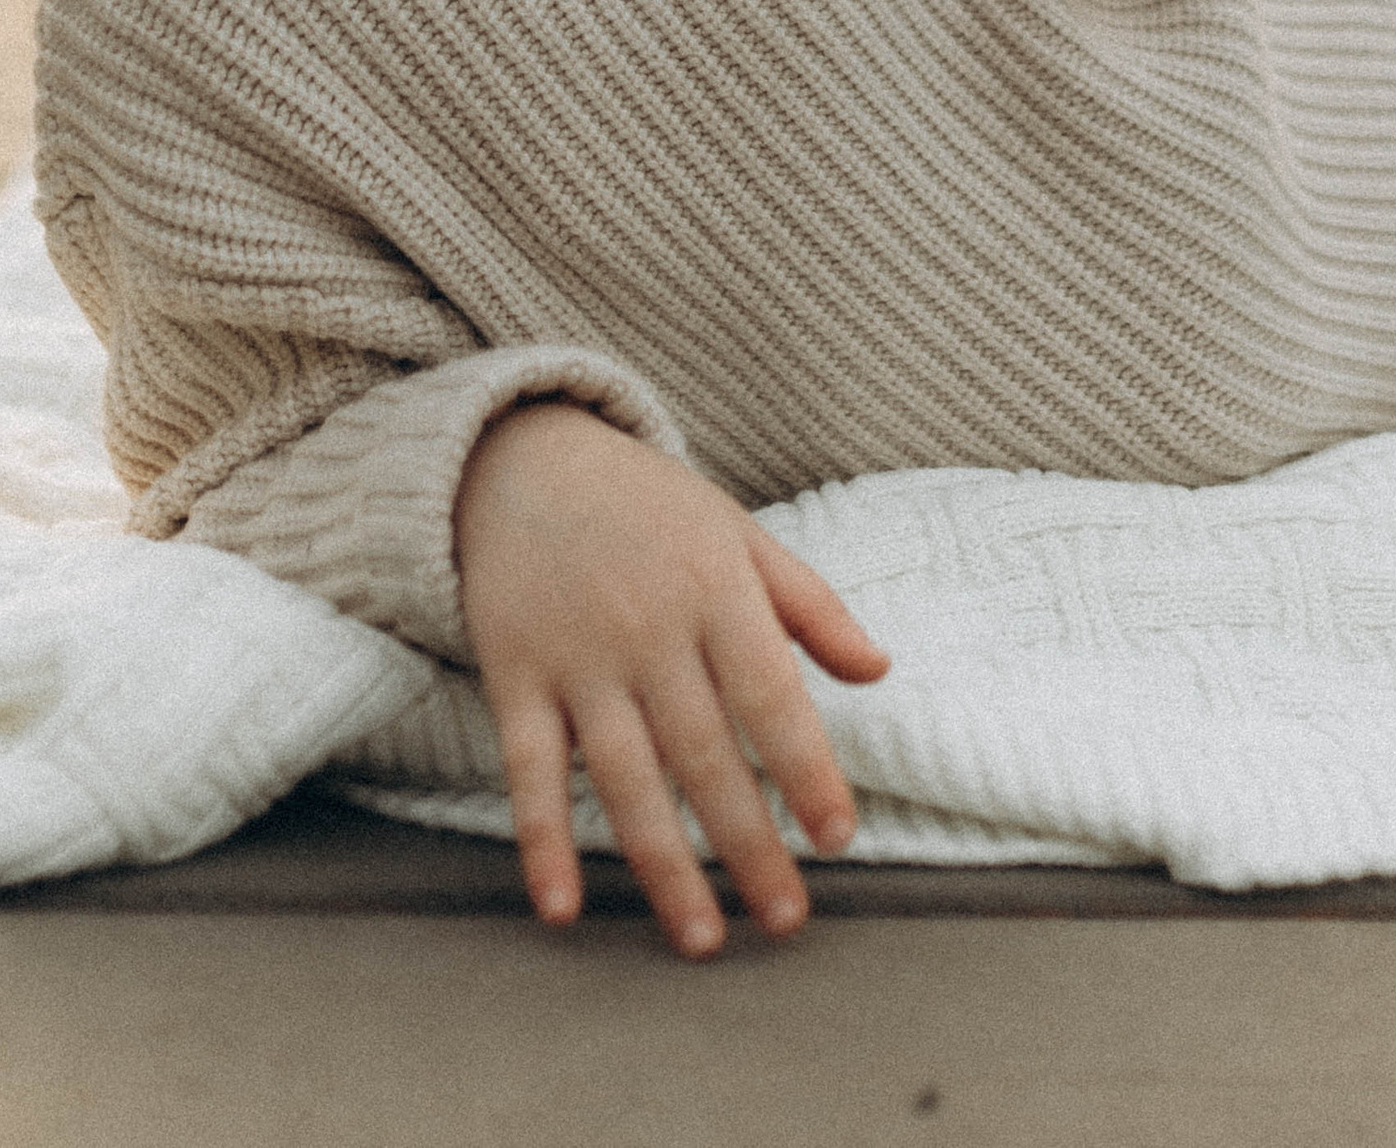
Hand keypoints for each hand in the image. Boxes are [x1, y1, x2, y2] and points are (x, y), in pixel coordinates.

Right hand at [454, 400, 889, 957]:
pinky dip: (543, 841)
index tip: (839, 838)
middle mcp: (648, 630)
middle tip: (786, 920)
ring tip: (704, 938)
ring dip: (665, 866)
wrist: (521, 457)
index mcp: (713, 590)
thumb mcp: (737, 532)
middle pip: (705, 754)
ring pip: (626, 778)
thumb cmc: (646, 506)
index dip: (807, 769)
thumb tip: (879, 670)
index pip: (771, 694)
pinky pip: (530, 770)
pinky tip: (564, 907)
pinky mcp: (516, 676)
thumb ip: (810, 603)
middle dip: (749, 844)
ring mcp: (579, 658)